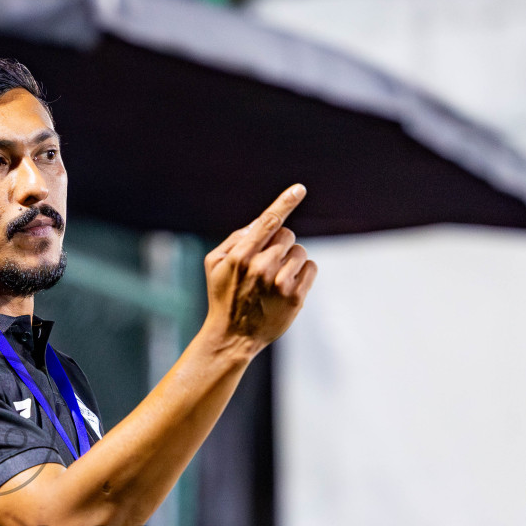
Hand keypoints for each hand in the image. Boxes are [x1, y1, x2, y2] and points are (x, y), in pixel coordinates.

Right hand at [202, 184, 315, 353]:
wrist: (232, 337)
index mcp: (240, 256)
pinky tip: (288, 285)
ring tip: (275, 278)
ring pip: (300, 251)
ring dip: (291, 260)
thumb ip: (234, 239)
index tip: (299, 189)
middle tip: (266, 264)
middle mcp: (261, 267)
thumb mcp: (214, 265)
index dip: (285, 202)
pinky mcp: (295, 297)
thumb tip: (259, 222)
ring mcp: (280, 283)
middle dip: (279, 245)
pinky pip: (311, 268)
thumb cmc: (222, 296)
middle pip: (287, 235)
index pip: (268, 221)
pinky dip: (304, 273)